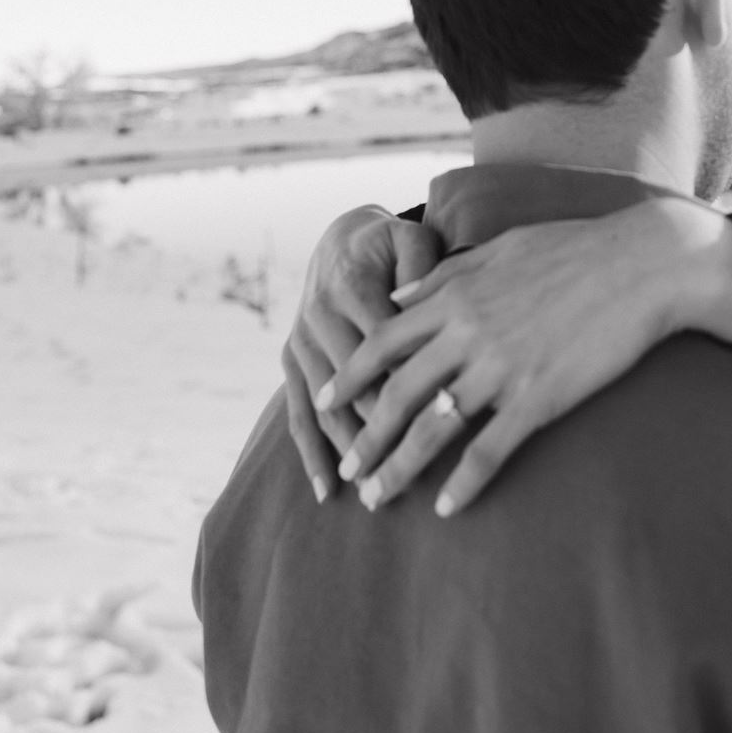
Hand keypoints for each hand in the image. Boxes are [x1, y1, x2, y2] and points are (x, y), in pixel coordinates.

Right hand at [282, 205, 440, 500]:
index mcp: (352, 288)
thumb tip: (440, 308)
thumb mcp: (410, 241)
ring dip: (349, 451)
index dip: (411, 388)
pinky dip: (310, 454)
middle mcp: (318, 318)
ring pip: (325, 408)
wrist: (339, 239)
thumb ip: (425, 270)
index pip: (385, 350)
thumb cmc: (390, 246)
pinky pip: (296, 414)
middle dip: (382, 432)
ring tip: (374, 492)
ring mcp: (300, 343)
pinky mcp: (290, 361)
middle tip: (412, 473)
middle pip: (354, 387)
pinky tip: (326, 491)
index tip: (441, 425)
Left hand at [318, 198, 731, 514]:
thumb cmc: (576, 250)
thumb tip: (396, 297)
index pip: (382, 341)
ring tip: (378, 498)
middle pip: (397, 394)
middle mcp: (468, 334)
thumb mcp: (501, 250)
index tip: (323, 402)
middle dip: (365, 437)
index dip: (348, 376)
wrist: (643, 265)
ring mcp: (502, 368)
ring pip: (432, 429)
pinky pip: (488, 450)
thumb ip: (444, 276)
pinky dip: (463, 483)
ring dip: (399, 469)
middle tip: (346, 470)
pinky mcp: (538, 397)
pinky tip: (446, 508)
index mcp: (457, 296)